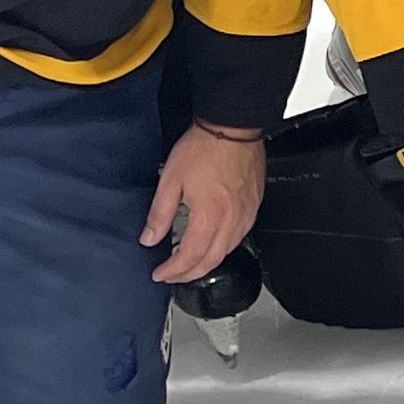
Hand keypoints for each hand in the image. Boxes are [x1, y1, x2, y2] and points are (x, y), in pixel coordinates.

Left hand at [142, 122, 267, 288]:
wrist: (232, 127)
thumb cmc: (204, 147)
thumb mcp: (171, 180)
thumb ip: (159, 214)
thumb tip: (149, 237)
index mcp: (210, 216)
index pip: (190, 257)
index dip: (173, 271)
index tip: (160, 273)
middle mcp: (232, 220)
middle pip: (211, 262)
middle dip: (189, 274)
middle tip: (173, 276)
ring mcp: (246, 214)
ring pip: (227, 252)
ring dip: (207, 264)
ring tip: (190, 265)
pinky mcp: (253, 206)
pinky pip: (239, 237)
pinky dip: (223, 248)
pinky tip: (213, 245)